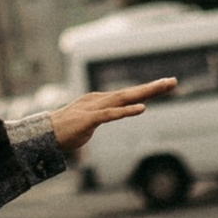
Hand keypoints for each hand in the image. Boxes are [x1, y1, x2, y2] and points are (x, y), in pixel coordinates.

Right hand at [47, 79, 176, 159]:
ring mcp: (94, 108)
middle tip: (173, 81)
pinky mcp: (88, 119)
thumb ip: (102, 117)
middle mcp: (99, 99)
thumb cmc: (66, 131)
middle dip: (153, 87)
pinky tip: (142, 108)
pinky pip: (110, 114)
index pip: (128, 94)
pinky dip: (126, 111)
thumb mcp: (90, 123)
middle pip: (130, 92)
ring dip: (144, 93)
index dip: (148, 89)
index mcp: (101, 100)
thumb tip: (110, 116)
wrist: (44, 135)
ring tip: (162, 87)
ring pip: (124, 98)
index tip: (166, 85)